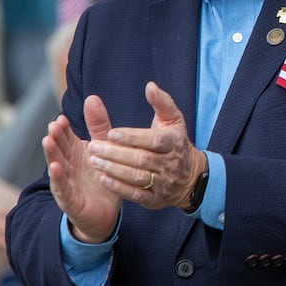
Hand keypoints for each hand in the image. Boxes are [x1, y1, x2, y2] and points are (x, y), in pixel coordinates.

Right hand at [42, 97, 123, 243]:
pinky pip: (63, 188)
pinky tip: (56, 168)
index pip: (66, 138)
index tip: (60, 118)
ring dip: (52, 154)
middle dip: (55, 138)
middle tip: (53, 126)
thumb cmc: (101, 178)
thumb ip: (99, 126)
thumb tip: (93, 97)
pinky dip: (59, 178)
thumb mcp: (103, 149)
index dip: (62, 129)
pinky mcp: (70, 200)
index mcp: (75, 153)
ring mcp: (66, 183)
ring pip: (57, 166)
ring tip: (48, 141)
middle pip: (59, 150)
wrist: (104, 213)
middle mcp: (68, 166)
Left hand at [85, 81, 206, 213]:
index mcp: (174, 143)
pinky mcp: (156, 199)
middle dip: (116, 154)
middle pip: (142, 159)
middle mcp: (170, 164)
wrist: (191, 177)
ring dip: (113, 170)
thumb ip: (162, 103)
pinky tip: (103, 179)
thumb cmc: (176, 143)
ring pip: (137, 177)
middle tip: (93, 147)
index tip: (111, 133)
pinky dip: (118, 187)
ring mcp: (164, 183)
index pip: (153, 140)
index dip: (132, 137)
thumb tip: (150, 86)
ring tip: (94, 161)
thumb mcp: (173, 121)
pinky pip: (136, 194)